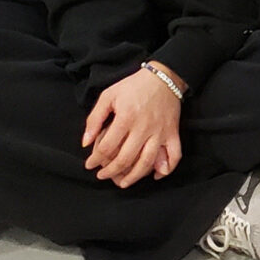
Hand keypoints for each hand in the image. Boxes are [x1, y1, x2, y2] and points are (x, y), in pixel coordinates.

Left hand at [83, 67, 183, 187]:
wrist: (163, 77)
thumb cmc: (133, 86)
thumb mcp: (108, 96)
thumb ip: (94, 119)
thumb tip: (85, 143)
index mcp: (126, 118)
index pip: (106, 147)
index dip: (94, 160)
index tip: (89, 164)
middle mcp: (143, 128)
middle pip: (125, 159)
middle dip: (110, 172)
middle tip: (102, 175)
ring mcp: (160, 132)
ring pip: (147, 163)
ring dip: (134, 177)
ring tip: (123, 183)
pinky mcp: (172, 133)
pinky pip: (174, 155)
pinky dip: (166, 169)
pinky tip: (155, 175)